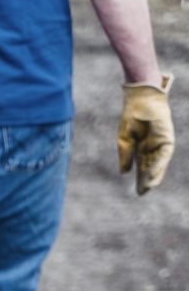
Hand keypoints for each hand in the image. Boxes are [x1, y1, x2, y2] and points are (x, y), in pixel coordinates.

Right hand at [117, 74, 174, 194]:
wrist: (140, 97)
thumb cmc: (131, 114)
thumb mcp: (124, 138)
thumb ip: (125, 155)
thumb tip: (124, 173)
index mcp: (141, 147)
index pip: (142, 167)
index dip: (140, 179)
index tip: (138, 192)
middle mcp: (152, 146)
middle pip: (151, 167)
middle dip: (147, 180)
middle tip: (143, 193)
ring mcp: (160, 142)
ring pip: (159, 163)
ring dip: (154, 175)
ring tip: (148, 187)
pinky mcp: (167, 136)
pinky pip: (164, 154)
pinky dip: (158, 164)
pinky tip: (152, 173)